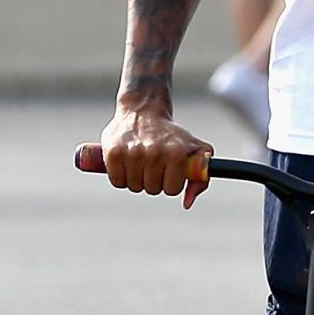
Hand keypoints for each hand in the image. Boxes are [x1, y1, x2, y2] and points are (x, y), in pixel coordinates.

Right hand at [99, 105, 215, 207]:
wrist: (143, 110)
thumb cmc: (171, 135)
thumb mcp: (196, 151)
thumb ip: (200, 179)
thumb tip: (186, 204)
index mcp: (176, 153)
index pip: (172, 190)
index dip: (170, 182)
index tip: (168, 170)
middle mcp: (154, 152)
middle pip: (152, 189)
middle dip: (154, 180)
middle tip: (154, 163)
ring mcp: (132, 153)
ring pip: (134, 187)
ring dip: (137, 178)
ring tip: (141, 160)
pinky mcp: (113, 153)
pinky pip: (117, 182)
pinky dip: (121, 176)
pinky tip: (127, 161)